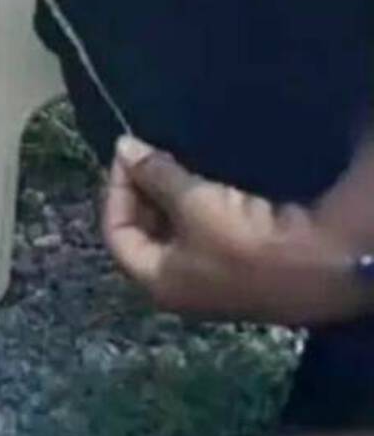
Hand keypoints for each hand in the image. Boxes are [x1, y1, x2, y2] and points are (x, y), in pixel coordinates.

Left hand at [101, 136, 359, 325]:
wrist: (320, 265)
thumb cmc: (242, 239)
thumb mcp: (192, 201)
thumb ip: (154, 173)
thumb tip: (123, 147)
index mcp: (155, 281)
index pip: (115, 233)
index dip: (116, 191)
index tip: (127, 157)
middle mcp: (177, 288)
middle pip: (143, 234)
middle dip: (141, 193)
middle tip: (147, 157)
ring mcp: (210, 282)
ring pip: (173, 234)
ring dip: (168, 199)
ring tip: (170, 163)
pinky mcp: (238, 269)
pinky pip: (201, 236)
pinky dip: (193, 209)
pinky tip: (201, 184)